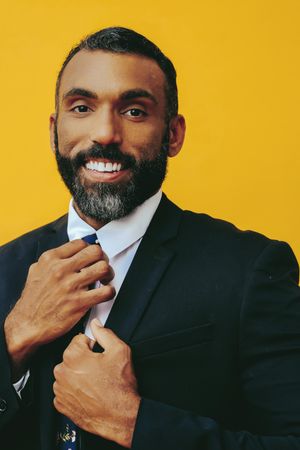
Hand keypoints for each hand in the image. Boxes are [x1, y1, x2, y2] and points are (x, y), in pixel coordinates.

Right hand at [4, 240, 114, 379]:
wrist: (27, 325)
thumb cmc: (32, 301)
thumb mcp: (36, 272)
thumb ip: (52, 261)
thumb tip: (69, 253)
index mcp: (51, 259)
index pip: (80, 243)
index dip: (89, 249)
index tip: (91, 256)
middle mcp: (61, 269)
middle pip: (95, 252)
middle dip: (102, 258)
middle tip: (101, 266)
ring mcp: (71, 286)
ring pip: (103, 268)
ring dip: (108, 273)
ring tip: (105, 279)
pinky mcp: (80, 303)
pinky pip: (106, 291)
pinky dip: (110, 291)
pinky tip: (105, 293)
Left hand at [53, 319, 140, 447]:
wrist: (119, 416)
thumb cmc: (119, 387)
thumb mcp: (119, 351)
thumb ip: (105, 333)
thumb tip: (96, 325)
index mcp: (73, 356)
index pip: (78, 340)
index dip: (92, 346)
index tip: (99, 354)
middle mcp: (62, 372)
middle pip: (71, 356)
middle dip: (84, 360)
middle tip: (99, 369)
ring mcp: (60, 389)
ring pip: (67, 373)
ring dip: (78, 375)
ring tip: (95, 382)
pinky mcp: (60, 404)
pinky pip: (64, 389)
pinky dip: (74, 390)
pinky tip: (88, 392)